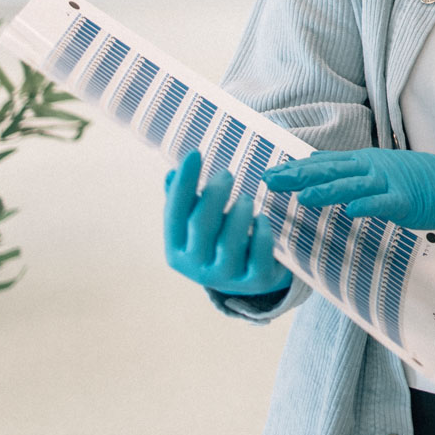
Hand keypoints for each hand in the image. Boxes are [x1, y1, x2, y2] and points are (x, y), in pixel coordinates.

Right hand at [163, 149, 292, 296]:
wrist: (250, 277)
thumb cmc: (218, 240)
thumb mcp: (198, 223)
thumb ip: (184, 201)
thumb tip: (172, 174)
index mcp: (176, 250)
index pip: (174, 213)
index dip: (184, 183)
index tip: (194, 153)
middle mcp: (196, 268)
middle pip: (201, 225)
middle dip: (213, 195)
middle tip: (227, 174)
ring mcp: (225, 277)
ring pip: (230, 241)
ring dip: (239, 213)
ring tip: (247, 199)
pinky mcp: (254, 282)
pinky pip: (259, 253)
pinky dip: (261, 233)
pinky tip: (262, 219)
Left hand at [263, 147, 434, 233]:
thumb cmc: (418, 180)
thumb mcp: (380, 170)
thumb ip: (350, 170)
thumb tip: (316, 167)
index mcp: (365, 162)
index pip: (324, 163)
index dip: (296, 169)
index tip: (269, 174)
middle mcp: (373, 167)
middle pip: (331, 170)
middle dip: (299, 176)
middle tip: (270, 180)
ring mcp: (390, 182)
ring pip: (353, 185)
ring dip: (328, 190)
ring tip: (303, 197)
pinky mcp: (407, 199)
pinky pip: (385, 202)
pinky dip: (367, 205)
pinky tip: (351, 211)